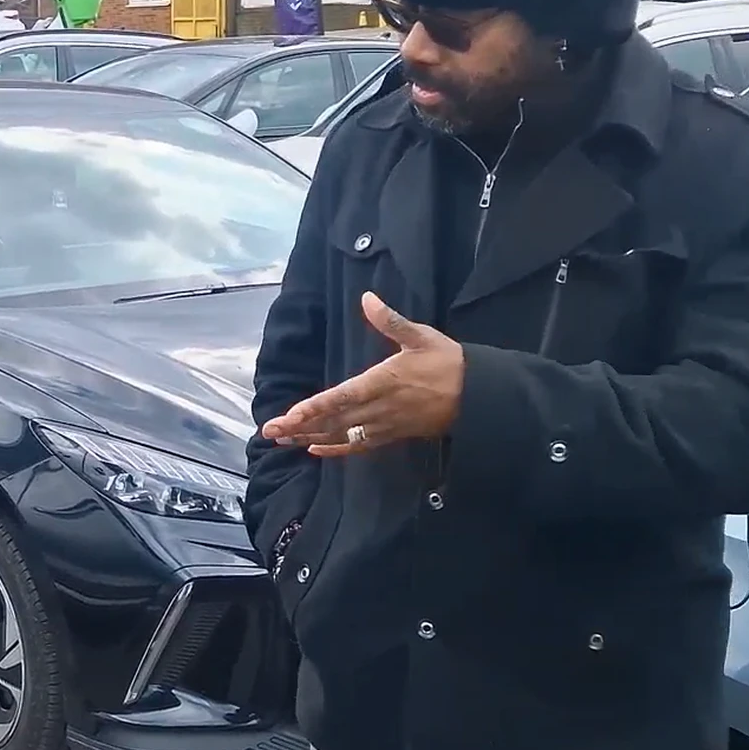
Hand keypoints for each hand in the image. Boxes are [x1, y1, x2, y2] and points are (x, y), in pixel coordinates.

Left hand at [262, 292, 464, 456]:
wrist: (478, 396)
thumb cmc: (447, 363)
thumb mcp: (421, 336)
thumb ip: (390, 320)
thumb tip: (367, 298)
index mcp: (383, 382)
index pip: (341, 398)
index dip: (314, 409)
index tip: (290, 416)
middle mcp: (379, 408)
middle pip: (334, 422)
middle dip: (301, 427)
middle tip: (270, 432)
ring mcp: (385, 425)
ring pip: (342, 436)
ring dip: (311, 438)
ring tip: (282, 441)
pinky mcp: (392, 435)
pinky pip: (359, 446)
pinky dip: (336, 450)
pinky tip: (315, 451)